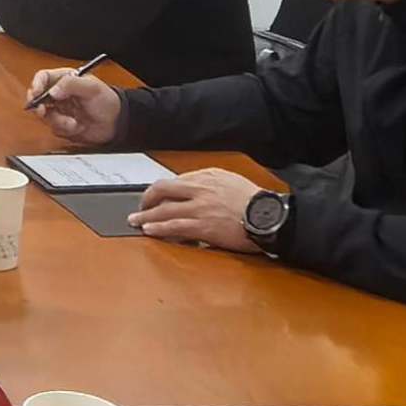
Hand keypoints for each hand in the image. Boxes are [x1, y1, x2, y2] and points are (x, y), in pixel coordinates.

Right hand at [26, 70, 121, 143]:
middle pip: (37, 97)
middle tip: (43, 111)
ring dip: (58, 121)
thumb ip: (71, 85)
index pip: (43, 78)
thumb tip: (52, 91)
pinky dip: (65, 129)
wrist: (116, 123)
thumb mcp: (91, 88)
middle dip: (39, 106)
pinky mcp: (61, 124)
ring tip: (73, 122)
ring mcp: (59, 110)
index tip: (36, 94)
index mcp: (64, 80)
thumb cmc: (107, 101)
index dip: (36, 85)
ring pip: (44, 116)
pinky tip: (78, 127)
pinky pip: (54, 128)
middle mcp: (59, 94)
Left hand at [128, 167, 261, 252]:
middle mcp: (201, 189)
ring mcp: (200, 208)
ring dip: (146, 215)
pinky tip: (149, 229)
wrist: (270, 217)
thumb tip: (197, 189)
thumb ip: (213, 184)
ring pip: (164, 209)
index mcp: (209, 176)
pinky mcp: (203, 226)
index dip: (164, 189)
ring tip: (136, 220)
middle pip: (163, 189)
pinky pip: (174, 226)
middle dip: (147, 198)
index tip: (158, 195)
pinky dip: (158, 227)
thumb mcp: (233, 182)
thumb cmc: (256, 203)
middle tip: (141, 206)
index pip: (178, 180)